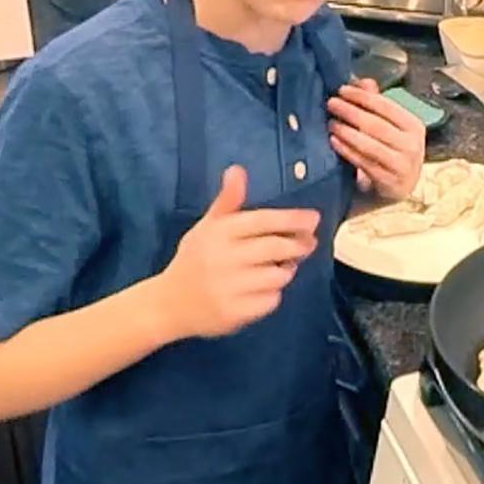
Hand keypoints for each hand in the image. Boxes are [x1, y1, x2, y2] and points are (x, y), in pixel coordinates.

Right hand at [157, 166, 320, 339]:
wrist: (169, 304)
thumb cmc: (194, 260)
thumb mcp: (207, 227)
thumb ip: (227, 202)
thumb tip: (237, 170)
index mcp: (218, 233)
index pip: (263, 221)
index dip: (292, 219)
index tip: (314, 218)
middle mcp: (224, 258)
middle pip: (276, 248)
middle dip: (299, 244)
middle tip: (309, 242)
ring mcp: (229, 288)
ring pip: (278, 276)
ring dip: (286, 270)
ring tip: (280, 266)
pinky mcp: (235, 313)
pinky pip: (271, 300)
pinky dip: (273, 294)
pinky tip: (262, 289)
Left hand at [327, 78, 424, 200]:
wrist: (396, 189)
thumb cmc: (389, 151)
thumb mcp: (388, 127)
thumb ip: (376, 103)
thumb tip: (362, 81)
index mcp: (414, 126)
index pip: (386, 106)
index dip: (362, 96)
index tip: (342, 90)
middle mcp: (413, 145)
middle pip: (376, 124)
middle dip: (350, 112)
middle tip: (331, 104)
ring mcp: (404, 166)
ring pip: (369, 144)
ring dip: (346, 131)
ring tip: (330, 122)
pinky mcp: (390, 183)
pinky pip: (364, 162)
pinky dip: (347, 151)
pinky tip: (334, 141)